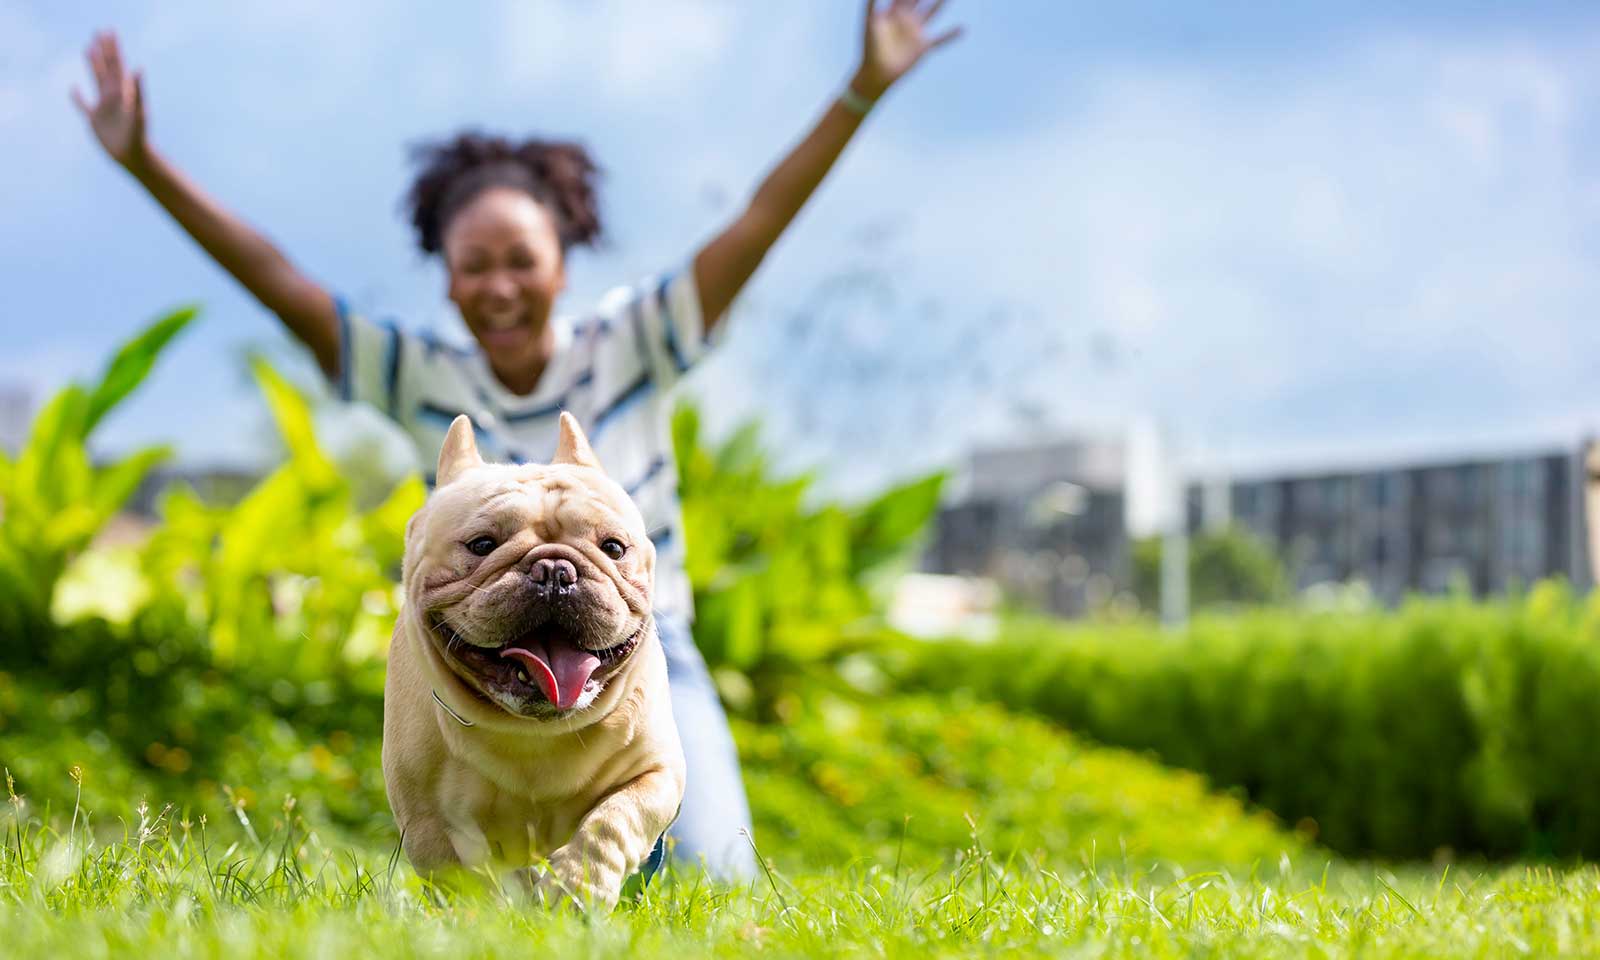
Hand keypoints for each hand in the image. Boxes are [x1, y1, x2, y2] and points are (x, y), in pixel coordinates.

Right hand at [71, 31, 146, 167]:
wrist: (133, 155)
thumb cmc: (138, 135)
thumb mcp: (138, 111)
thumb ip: (138, 90)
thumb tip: (138, 68)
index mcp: (123, 92)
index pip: (117, 65)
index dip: (112, 48)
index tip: (108, 32)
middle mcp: (113, 96)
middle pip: (107, 68)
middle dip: (103, 50)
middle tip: (99, 33)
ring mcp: (104, 106)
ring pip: (96, 80)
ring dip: (92, 64)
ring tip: (88, 49)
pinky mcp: (95, 119)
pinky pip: (83, 105)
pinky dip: (77, 97)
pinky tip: (73, 88)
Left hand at [852, 0, 962, 100]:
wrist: (876, 72)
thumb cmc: (869, 48)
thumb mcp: (870, 23)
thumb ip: (871, 4)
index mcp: (893, 13)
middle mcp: (906, 20)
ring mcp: (916, 33)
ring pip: (932, 13)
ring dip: (940, 4)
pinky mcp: (923, 47)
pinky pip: (941, 39)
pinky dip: (951, 35)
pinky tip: (963, 28)